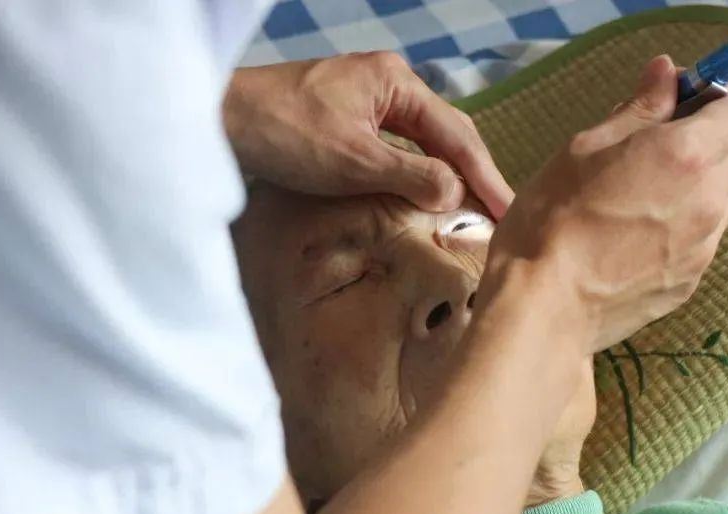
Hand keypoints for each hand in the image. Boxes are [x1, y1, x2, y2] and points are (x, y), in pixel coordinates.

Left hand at [224, 53, 512, 217]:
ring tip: (475, 212)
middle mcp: (387, 85)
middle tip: (503, 216)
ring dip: (448, 177)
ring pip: (423, 143)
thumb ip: (411, 175)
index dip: (486, 177)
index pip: (457, 135)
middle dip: (474, 176)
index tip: (510, 211)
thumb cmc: (281, 132)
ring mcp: (365, 102)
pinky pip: (398, 149)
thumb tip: (458, 195)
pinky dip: (418, 175)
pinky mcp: (346, 122)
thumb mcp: (353, 160)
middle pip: (446, 134)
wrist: (217, 121)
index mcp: (396, 83)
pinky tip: (427, 197)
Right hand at [477, 55, 727, 352]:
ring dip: (697, 186)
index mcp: (686, 156)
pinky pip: (701, 240)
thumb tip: (668, 71)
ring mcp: (704, 247)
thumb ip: (639, 109)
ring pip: (721, 200)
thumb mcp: (585, 148)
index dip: (713, 101)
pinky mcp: (690, 283)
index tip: (679, 104)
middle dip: (706, 142)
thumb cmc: (552, 219)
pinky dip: (683, 227)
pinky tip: (636, 237)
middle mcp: (710, 200)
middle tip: (653, 149)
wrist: (545, 308)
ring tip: (642, 197)